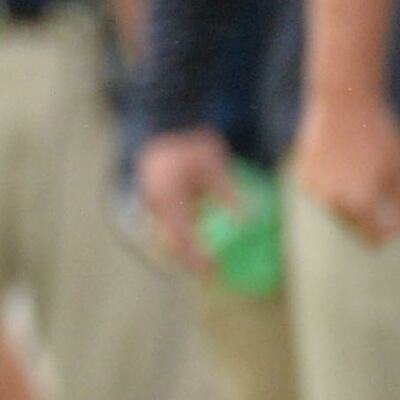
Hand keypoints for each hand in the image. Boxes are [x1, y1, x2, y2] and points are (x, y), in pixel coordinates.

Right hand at [136, 126, 238, 273]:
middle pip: (171, 240)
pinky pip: (166, 222)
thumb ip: (228, 196)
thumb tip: (248, 221)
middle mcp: (155, 203)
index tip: (211, 271)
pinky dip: (179, 234)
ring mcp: (151, 201)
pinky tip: (193, 244)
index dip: (196, 256)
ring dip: (183, 248)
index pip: (183, 236)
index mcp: (169, 198)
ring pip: (166, 233)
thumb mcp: (215, 169)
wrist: (168, 125)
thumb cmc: (193, 145)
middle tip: (208, 274)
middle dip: (188, 258)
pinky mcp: (154, 198)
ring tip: (201, 265)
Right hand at [292, 88, 399, 242]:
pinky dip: (332, 184)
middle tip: (378, 183)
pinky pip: (322, 191)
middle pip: (355, 221)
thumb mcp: (399, 171)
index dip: (388, 232)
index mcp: (362, 203)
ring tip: (360, 166)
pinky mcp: (303, 175)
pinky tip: (342, 161)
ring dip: (349, 198)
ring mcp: (314, 189)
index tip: (394, 223)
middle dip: (369, 212)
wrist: (343, 102)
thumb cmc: (378, 135)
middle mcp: (334, 201)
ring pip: (336, 207)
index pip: (375, 234)